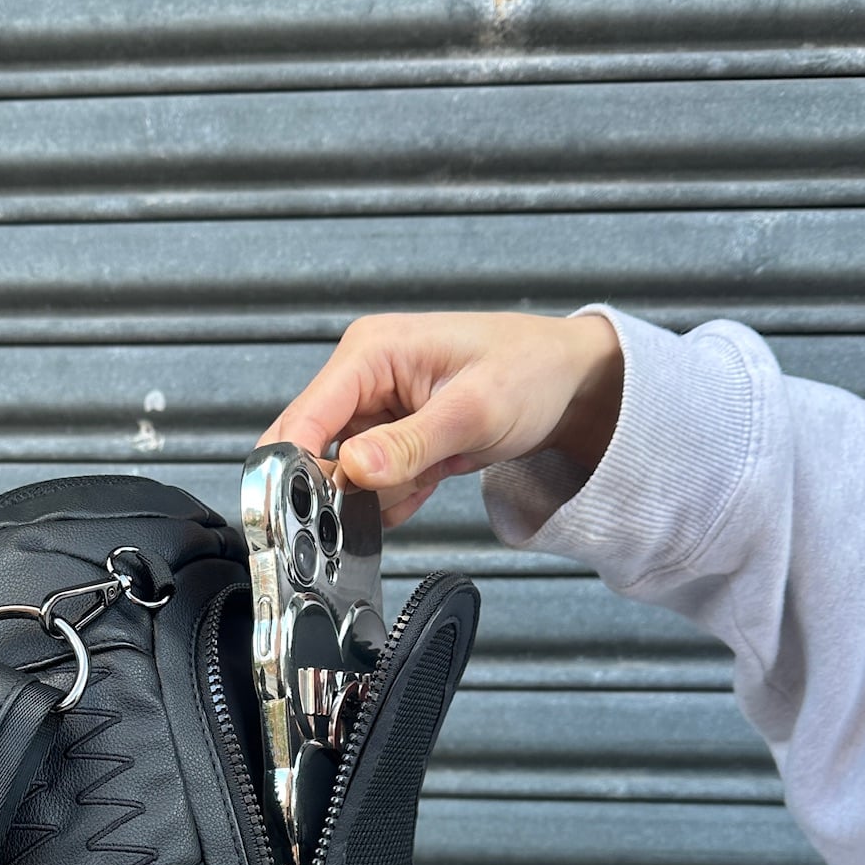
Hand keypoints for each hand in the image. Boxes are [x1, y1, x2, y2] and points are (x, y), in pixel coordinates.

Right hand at [261, 310, 622, 527]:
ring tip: (430, 475)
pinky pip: (372, 484)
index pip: (305, 416)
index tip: (298, 511)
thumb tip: (353, 469)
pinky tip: (433, 479)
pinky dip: (397, 496)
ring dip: (378, 494)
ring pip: (342, 475)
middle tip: (378, 501)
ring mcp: (376, 412)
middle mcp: (364, 379)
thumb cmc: (532, 371)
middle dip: (337, 487)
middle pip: (313, 449)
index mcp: (371, 353)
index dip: (293, 467)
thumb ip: (410, 445)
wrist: (571, 383)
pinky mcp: (391, 439)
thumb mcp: (474, 410)